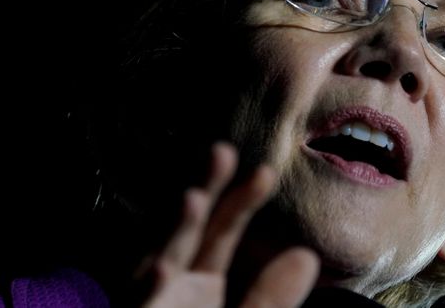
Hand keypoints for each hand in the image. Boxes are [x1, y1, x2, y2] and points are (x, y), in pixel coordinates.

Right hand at [143, 142, 319, 307]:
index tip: (267, 172)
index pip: (220, 232)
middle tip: (222, 151)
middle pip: (187, 231)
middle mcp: (168, 287)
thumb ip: (271, 300)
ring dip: (172, 232)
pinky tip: (163, 268)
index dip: (241, 200)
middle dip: (202, 193)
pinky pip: (138, 307)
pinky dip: (147, 290)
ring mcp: (148, 304)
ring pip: (156, 262)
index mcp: (196, 283)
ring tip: (194, 198)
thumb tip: (306, 256)